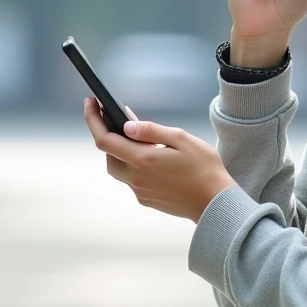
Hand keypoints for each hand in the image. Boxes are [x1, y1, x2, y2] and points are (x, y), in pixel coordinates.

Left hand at [83, 98, 236, 222]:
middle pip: (108, 155)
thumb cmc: (204, 169)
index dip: (93, 120)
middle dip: (107, 135)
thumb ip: (151, 131)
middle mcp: (136, 178)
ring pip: (118, 168)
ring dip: (119, 151)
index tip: (90, 104)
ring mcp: (140, 191)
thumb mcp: (181, 139)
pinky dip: (133, 165)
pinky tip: (148, 156)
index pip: (104, 140)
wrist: (215, 203)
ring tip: (133, 136)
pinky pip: (131, 179)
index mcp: (142, 160)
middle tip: (114, 117)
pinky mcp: (147, 199)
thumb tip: (127, 126)